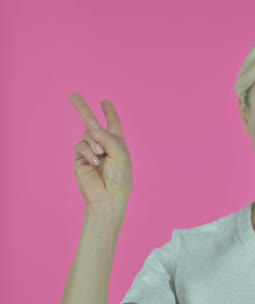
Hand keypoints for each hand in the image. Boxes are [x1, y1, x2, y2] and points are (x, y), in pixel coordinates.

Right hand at [71, 93, 132, 213]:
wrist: (108, 196)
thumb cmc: (119, 176)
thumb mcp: (119, 152)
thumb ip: (107, 137)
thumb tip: (91, 126)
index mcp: (117, 143)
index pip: (113, 125)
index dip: (109, 113)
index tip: (105, 101)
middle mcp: (103, 145)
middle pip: (92, 124)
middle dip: (83, 109)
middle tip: (73, 95)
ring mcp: (91, 151)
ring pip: (87, 135)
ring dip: (95, 143)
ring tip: (101, 156)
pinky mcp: (80, 158)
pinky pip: (81, 145)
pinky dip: (88, 151)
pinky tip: (94, 162)